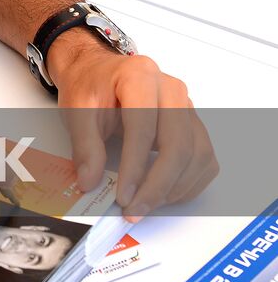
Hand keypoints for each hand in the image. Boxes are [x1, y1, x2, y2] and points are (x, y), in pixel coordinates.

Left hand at [48, 32, 217, 222]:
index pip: (144, 127)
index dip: (134, 166)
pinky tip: (163, 195)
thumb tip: (90, 182)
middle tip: (135, 210)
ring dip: (174, 189)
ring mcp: (187, 105)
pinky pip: (203, 159)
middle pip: (178, 144)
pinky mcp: (193, 123)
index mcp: (139, 75)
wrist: (98, 71)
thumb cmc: (90, 86)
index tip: (123, 196)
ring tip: (145, 205)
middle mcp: (170, 88)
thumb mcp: (76, 109)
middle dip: (158, 185)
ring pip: (197, 155)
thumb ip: (84, 146)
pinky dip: (188, 184)